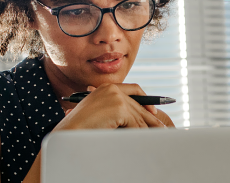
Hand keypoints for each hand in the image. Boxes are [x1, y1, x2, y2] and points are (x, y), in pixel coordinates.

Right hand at [54, 83, 172, 130]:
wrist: (67, 134)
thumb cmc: (78, 128)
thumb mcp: (98, 115)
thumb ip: (114, 111)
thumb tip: (133, 119)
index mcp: (107, 88)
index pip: (134, 89)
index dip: (145, 100)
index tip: (153, 112)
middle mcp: (112, 89)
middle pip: (139, 104)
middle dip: (151, 118)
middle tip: (162, 127)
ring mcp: (116, 97)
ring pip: (138, 116)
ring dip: (146, 128)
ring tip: (156, 136)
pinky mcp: (118, 107)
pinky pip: (134, 123)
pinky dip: (139, 134)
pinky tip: (143, 141)